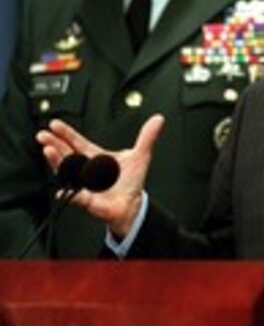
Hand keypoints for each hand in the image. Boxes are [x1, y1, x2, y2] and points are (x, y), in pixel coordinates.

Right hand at [36, 114, 164, 237]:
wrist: (133, 206)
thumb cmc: (131, 182)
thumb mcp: (141, 156)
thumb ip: (147, 137)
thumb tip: (158, 119)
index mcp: (96, 157)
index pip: (78, 142)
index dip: (66, 133)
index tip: (55, 125)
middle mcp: (87, 170)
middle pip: (67, 155)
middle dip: (54, 145)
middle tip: (43, 136)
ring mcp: (85, 185)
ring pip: (68, 173)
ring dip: (58, 163)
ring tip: (49, 152)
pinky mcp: (89, 201)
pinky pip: (78, 198)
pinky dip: (70, 194)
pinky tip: (61, 190)